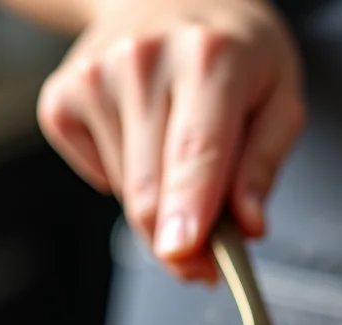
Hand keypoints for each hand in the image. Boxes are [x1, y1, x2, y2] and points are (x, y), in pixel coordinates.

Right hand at [35, 0, 304, 281]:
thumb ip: (265, 163)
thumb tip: (248, 225)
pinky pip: (96, 176)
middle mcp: (144, 62)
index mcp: (210, 59)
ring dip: (160, 206)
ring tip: (182, 161)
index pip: (197, 151)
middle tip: (208, 256)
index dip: (190, 210)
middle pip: (152, 189)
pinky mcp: (61, 97)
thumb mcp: (280, 95)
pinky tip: (144, 138)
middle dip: (181, 241)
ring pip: (126, 194)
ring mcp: (94, 77)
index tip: (183, 254)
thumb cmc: (233, 51)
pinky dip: (124, 179)